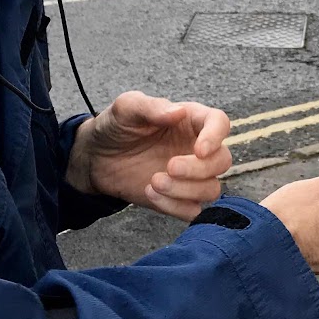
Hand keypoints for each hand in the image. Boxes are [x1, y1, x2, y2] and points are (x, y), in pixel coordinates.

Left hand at [66, 91, 231, 220]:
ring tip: (154, 181)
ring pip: (211, 189)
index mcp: (190, 120)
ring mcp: (189, 176)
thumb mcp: (127, 108)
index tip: (199, 149)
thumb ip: (151, 107)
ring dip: (186, 190)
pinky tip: (150, 193)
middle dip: (199, 168)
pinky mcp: (178, 199)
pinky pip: (192, 211)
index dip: (216, 136)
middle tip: (169, 166)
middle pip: (222, 161)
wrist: (96, 157)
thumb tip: (178, 112)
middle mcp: (195, 148)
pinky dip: (175, 206)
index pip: (220, 123)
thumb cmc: (116, 126)